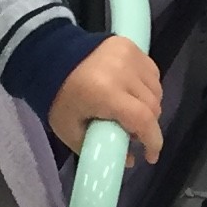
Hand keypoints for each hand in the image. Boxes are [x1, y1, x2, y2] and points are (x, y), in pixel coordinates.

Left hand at [48, 36, 163, 165]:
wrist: (50, 56)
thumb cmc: (58, 97)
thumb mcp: (70, 130)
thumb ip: (99, 148)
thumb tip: (129, 160)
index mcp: (106, 93)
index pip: (143, 119)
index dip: (152, 141)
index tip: (150, 156)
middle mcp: (123, 72)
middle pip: (153, 106)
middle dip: (148, 126)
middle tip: (133, 135)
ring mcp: (129, 56)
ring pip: (156, 89)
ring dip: (150, 106)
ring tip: (132, 114)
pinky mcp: (131, 46)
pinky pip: (151, 73)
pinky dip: (148, 87)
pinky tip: (134, 93)